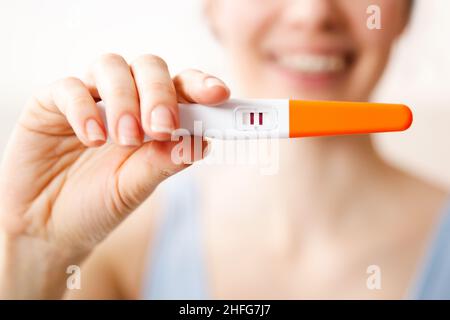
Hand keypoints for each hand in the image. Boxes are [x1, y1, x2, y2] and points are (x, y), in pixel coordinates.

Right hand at [0, 53, 228, 257]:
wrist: (48, 227)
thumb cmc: (98, 205)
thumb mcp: (136, 187)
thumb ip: (165, 161)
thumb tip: (202, 139)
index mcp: (152, 117)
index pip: (181, 87)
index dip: (201, 85)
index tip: (218, 95)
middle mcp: (124, 100)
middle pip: (149, 67)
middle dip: (160, 93)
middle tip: (161, 127)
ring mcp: (89, 99)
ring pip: (112, 67)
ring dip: (125, 100)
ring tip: (127, 138)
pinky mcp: (51, 104)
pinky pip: (70, 88)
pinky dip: (84, 109)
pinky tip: (92, 140)